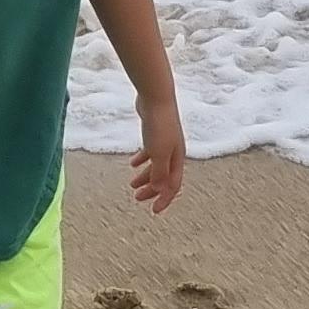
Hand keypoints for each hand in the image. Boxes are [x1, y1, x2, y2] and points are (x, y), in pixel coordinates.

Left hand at [129, 90, 185, 213]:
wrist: (156, 98)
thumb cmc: (160, 125)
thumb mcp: (158, 152)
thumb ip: (159, 172)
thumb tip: (160, 190)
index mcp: (177, 159)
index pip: (173, 185)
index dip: (165, 199)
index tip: (154, 211)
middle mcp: (173, 152)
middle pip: (164, 177)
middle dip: (152, 189)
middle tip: (137, 198)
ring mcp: (164, 142)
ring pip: (156, 165)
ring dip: (145, 176)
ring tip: (132, 184)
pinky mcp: (155, 133)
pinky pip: (149, 152)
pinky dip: (142, 160)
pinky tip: (132, 163)